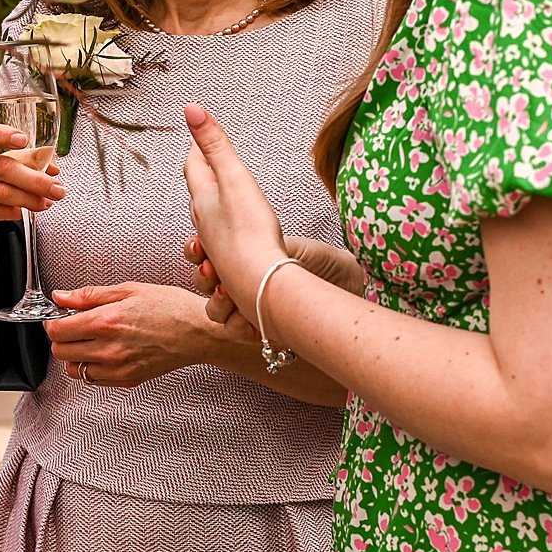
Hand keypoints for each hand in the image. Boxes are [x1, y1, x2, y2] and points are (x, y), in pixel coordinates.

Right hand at [0, 116, 64, 245]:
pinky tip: (23, 211)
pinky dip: (14, 211)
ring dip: (30, 199)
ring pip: (3, 192)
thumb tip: (52, 168)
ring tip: (47, 202)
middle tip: (57, 188)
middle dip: (35, 180)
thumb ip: (28, 159)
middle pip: (1, 167)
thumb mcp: (2, 161)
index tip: (23, 140)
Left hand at [45, 282, 211, 387]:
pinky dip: (91, 367)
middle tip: (75, 327)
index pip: (57, 331)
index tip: (60, 318)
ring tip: (91, 341)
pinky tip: (105, 353)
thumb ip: (89, 296)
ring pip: (74, 369)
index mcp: (106, 322)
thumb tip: (61, 297)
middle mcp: (108, 349)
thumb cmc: (169, 308)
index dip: (54, 322)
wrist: (198, 332)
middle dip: (62, 338)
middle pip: (60, 352)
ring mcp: (117, 368)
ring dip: (75, 355)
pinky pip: (93, 380)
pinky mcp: (127, 380)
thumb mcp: (128, 290)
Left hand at [181, 104, 288, 311]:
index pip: (195, 166)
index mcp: (203, 199)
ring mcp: (216, 246)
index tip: (197, 136)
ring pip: (208, 218)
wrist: (261, 283)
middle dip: (202, 173)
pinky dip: (225, 230)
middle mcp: (204, 223)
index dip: (197, 148)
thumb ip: (215, 145)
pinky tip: (234, 236)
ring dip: (211, 203)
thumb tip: (190, 108)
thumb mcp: (234, 179)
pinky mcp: (231, 265)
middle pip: (199, 192)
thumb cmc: (250, 232)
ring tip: (217, 196)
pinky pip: (222, 241)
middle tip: (205, 160)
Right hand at [188, 234, 368, 325]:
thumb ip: (264, 240)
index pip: (210, 254)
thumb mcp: (294, 247)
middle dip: (203, 276)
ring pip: (216, 312)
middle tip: (210, 268)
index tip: (198, 244)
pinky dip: (238, 325)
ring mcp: (251, 309)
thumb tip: (238, 219)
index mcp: (247, 258)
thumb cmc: (327, 264)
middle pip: (205, 284)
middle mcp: (243, 285)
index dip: (198, 251)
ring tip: (228, 292)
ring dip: (217, 303)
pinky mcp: (264, 332)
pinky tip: (248, 317)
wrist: (354, 289)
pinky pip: (237, 332)